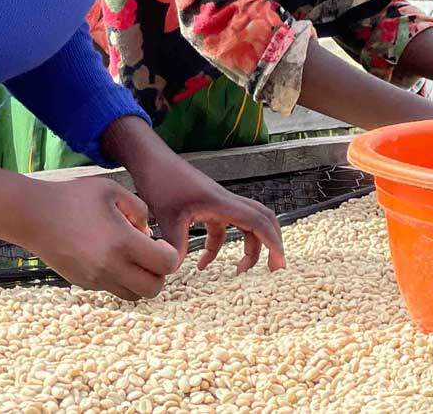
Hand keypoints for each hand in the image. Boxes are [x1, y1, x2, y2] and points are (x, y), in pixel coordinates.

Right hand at [26, 177, 179, 300]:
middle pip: (153, 289)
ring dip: (141, 280)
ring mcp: (94, 278)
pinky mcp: (82, 282)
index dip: (170, 254)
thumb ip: (140, 210)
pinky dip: (121, 280)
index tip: (159, 242)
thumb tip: (148, 235)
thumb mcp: (114, 191)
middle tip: (151, 254)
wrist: (32, 215)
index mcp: (123, 243)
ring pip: (133, 295)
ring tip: (133, 257)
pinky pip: (112, 289)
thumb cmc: (75, 198)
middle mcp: (110, 267)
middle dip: (160, 274)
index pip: (166, 264)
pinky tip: (113, 257)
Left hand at [131, 155, 285, 273]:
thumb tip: (176, 270)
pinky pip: (223, 229)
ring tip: (239, 270)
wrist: (153, 162)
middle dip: (271, 243)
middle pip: (262, 220)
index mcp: (223, 203)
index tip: (279, 264)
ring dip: (247, 247)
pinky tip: (201, 264)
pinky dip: (218, 247)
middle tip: (274, 268)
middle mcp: (227, 202)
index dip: (272, 243)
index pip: (258, 222)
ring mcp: (219, 204)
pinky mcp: (208, 207)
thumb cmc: (162, 182)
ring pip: (245, 226)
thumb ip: (176, 245)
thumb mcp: (167, 217)